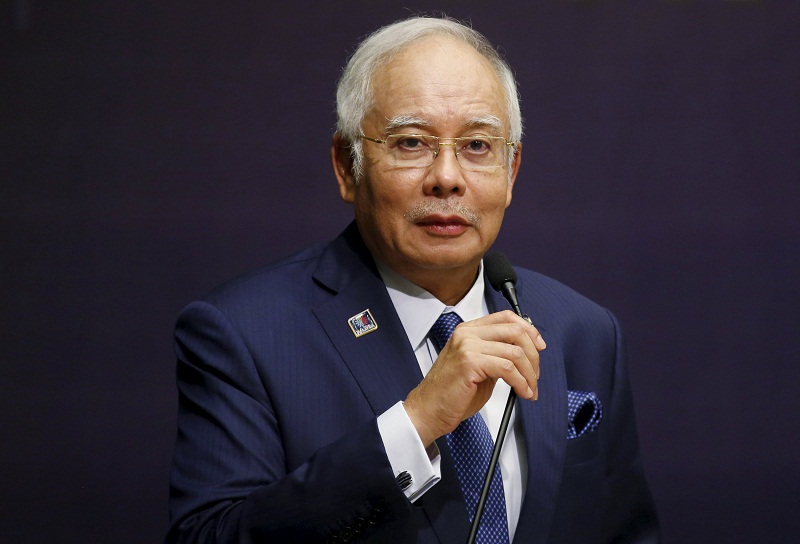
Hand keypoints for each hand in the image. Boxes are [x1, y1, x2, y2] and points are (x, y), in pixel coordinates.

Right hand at [403, 310, 544, 446]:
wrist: (430, 409)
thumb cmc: (452, 392)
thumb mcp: (479, 366)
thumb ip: (497, 355)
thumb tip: (524, 354)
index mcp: (469, 330)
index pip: (506, 317)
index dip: (528, 330)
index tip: (539, 346)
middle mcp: (467, 333)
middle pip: (514, 331)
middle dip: (533, 355)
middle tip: (536, 374)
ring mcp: (468, 346)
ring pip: (515, 352)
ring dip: (529, 374)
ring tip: (530, 389)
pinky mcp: (470, 362)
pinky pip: (508, 369)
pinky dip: (521, 382)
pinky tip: (522, 392)